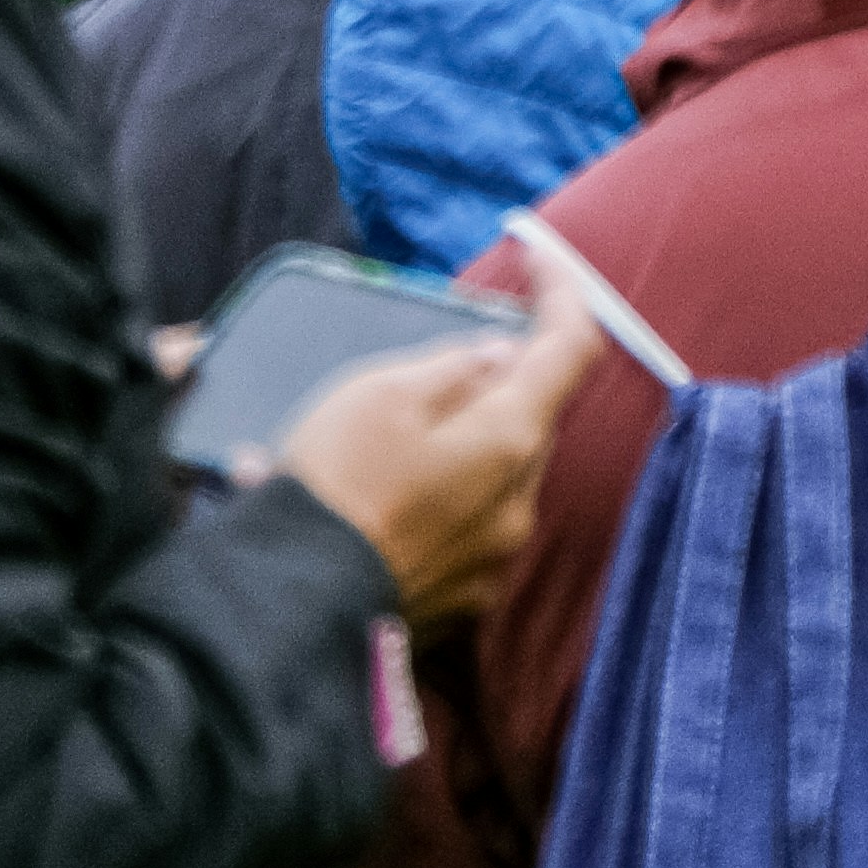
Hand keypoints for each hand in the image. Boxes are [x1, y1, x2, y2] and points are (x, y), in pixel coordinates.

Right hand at [246, 242, 606, 630]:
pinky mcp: (462, 601)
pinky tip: (364, 499)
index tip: (538, 255)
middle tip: (426, 363)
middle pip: (528, 418)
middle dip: (493, 381)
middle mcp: (520, 504)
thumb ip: (452, 368)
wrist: (296, 611)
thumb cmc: (336, 487)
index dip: (564, 293)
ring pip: (492, 475)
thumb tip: (500, 356)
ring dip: (452, 443)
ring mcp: (494, 560)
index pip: (572, 349)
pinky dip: (428, 497)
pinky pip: (459, 527)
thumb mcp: (381, 395)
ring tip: (366, 441)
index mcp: (510, 440)